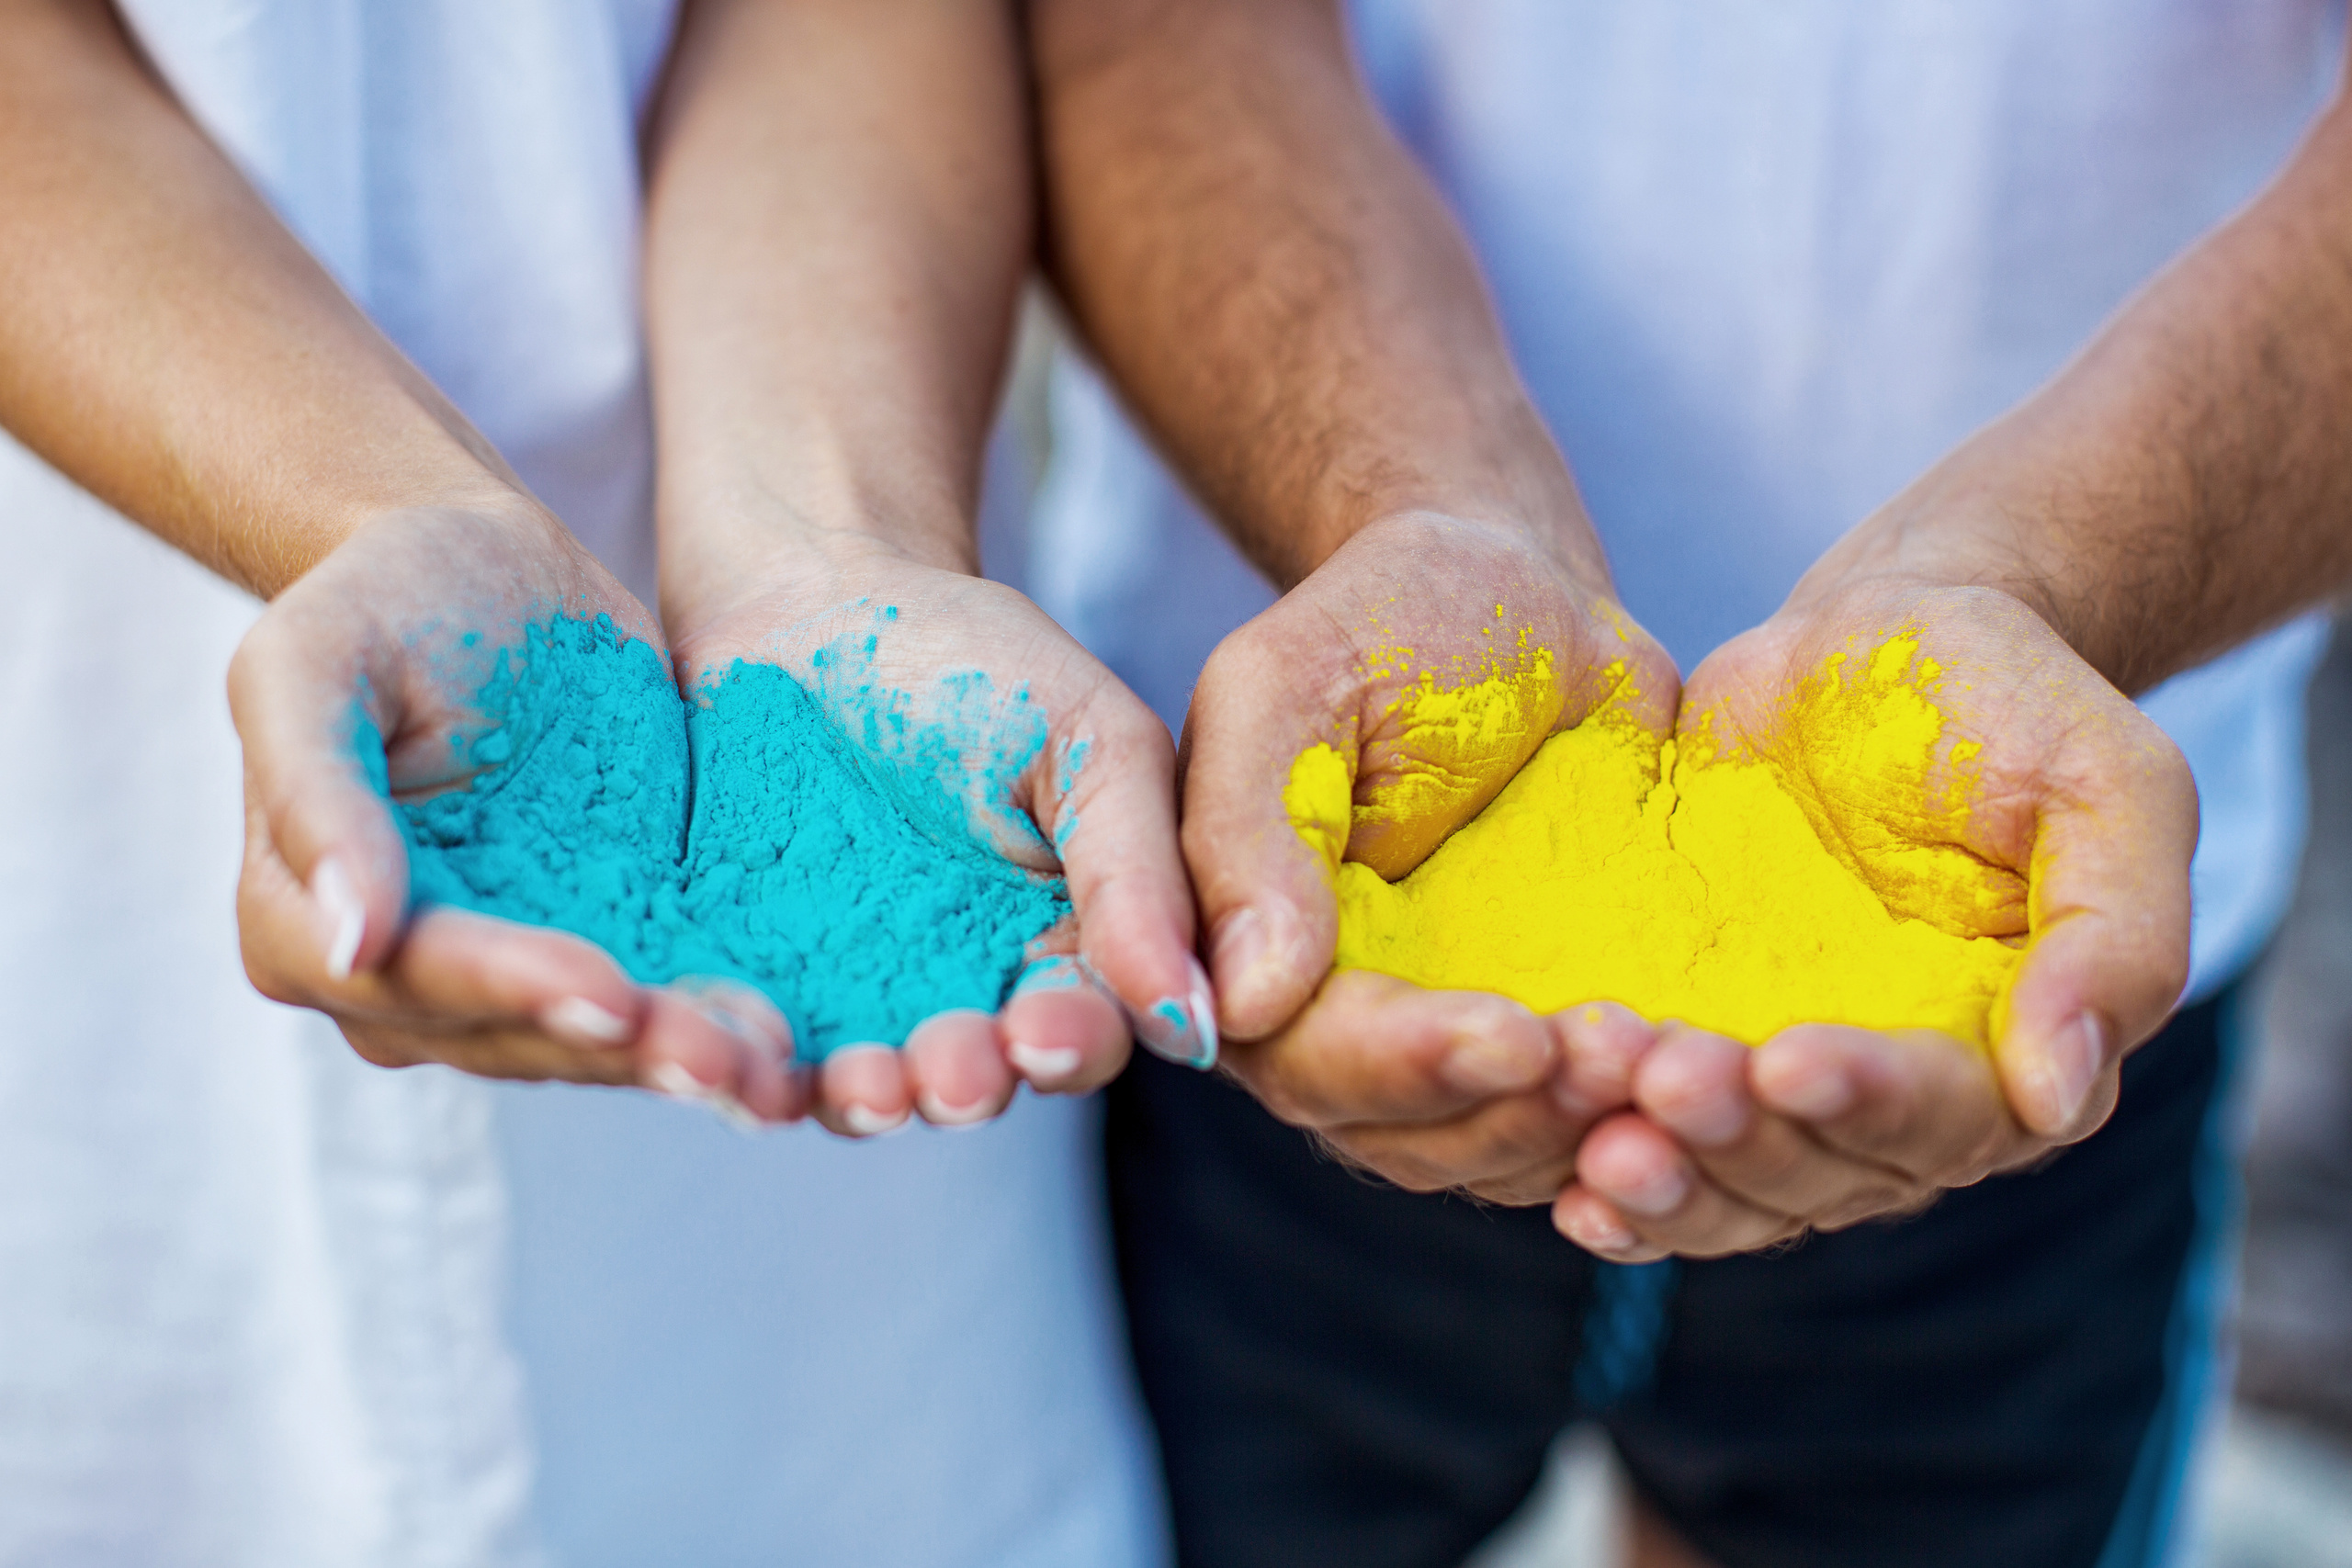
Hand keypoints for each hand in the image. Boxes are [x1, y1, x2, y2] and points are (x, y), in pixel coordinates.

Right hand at [231, 503, 802, 1121]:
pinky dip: (736, 1021)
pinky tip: (805, 1036)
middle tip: (727, 1059)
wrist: (485, 566)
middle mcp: (411, 982)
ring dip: (693, 1057)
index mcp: (305, 926)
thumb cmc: (378, 596)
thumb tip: (344, 944)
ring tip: (777, 1060)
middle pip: (526, 1034)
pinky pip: (678, 997)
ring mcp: (524, 970)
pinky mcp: (621, 941)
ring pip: (609, 1040)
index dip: (512, 990)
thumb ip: (313, 794)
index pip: (418, 979)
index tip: (608, 994)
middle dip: (629, 1048)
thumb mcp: (311, 662)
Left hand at [665, 548, 1198, 1136]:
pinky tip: (737, 1063)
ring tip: (859, 1089)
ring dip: (864, 1100)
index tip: (1044, 1034)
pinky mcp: (747, 980)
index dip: (1069, 1045)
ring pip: (859, 1082)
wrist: (811, 591)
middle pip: (971, 1077)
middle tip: (948, 1077)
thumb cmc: (976, 656)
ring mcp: (846, 997)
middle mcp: (958, 996)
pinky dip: (743, 1069)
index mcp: (1060, 948)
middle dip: (962, 1085)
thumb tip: (1198, 1020)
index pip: (1082, 1028)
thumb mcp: (1090, 741)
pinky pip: (744, 1046)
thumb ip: (1139, 871)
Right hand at [1181, 510, 1683, 1197]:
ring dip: (1588, 1128)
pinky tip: (1718, 1070)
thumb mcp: (1289, 686)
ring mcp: (1442, 1041)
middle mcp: (1332, 1023)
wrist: (1523, 599)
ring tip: (1681, 1063)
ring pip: (1499, 1154)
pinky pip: (1585, 1120)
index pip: (1309, 1061)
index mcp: (1244, 953)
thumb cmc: (1388, 617)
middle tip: (1627, 1051)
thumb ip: (1248, 834)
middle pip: (1404, 1136)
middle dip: (1516, 1110)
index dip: (1408, 1065)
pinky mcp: (1546, 1033)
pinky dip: (1646, 1116)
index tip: (1520, 1036)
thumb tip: (1242, 1007)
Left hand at [1552, 579, 2195, 1257]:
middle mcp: (1898, 1104)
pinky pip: (1658, 1142)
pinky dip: (1613, 1179)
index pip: (1943, 1119)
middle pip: (1819, 1171)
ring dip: (1663, 1173)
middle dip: (1737, 1136)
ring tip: (1595, 1130)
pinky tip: (1564, 1190)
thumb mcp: (2109, 783)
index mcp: (2014, 1058)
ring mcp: (1785, 1086)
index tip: (1786, 1061)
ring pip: (1730, 1183)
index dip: (1863, 1100)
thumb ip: (2119, 935)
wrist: (1871, 640)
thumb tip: (2061, 1096)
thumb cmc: (2010, 702)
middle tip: (1656, 1081)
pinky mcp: (1695, 1043)